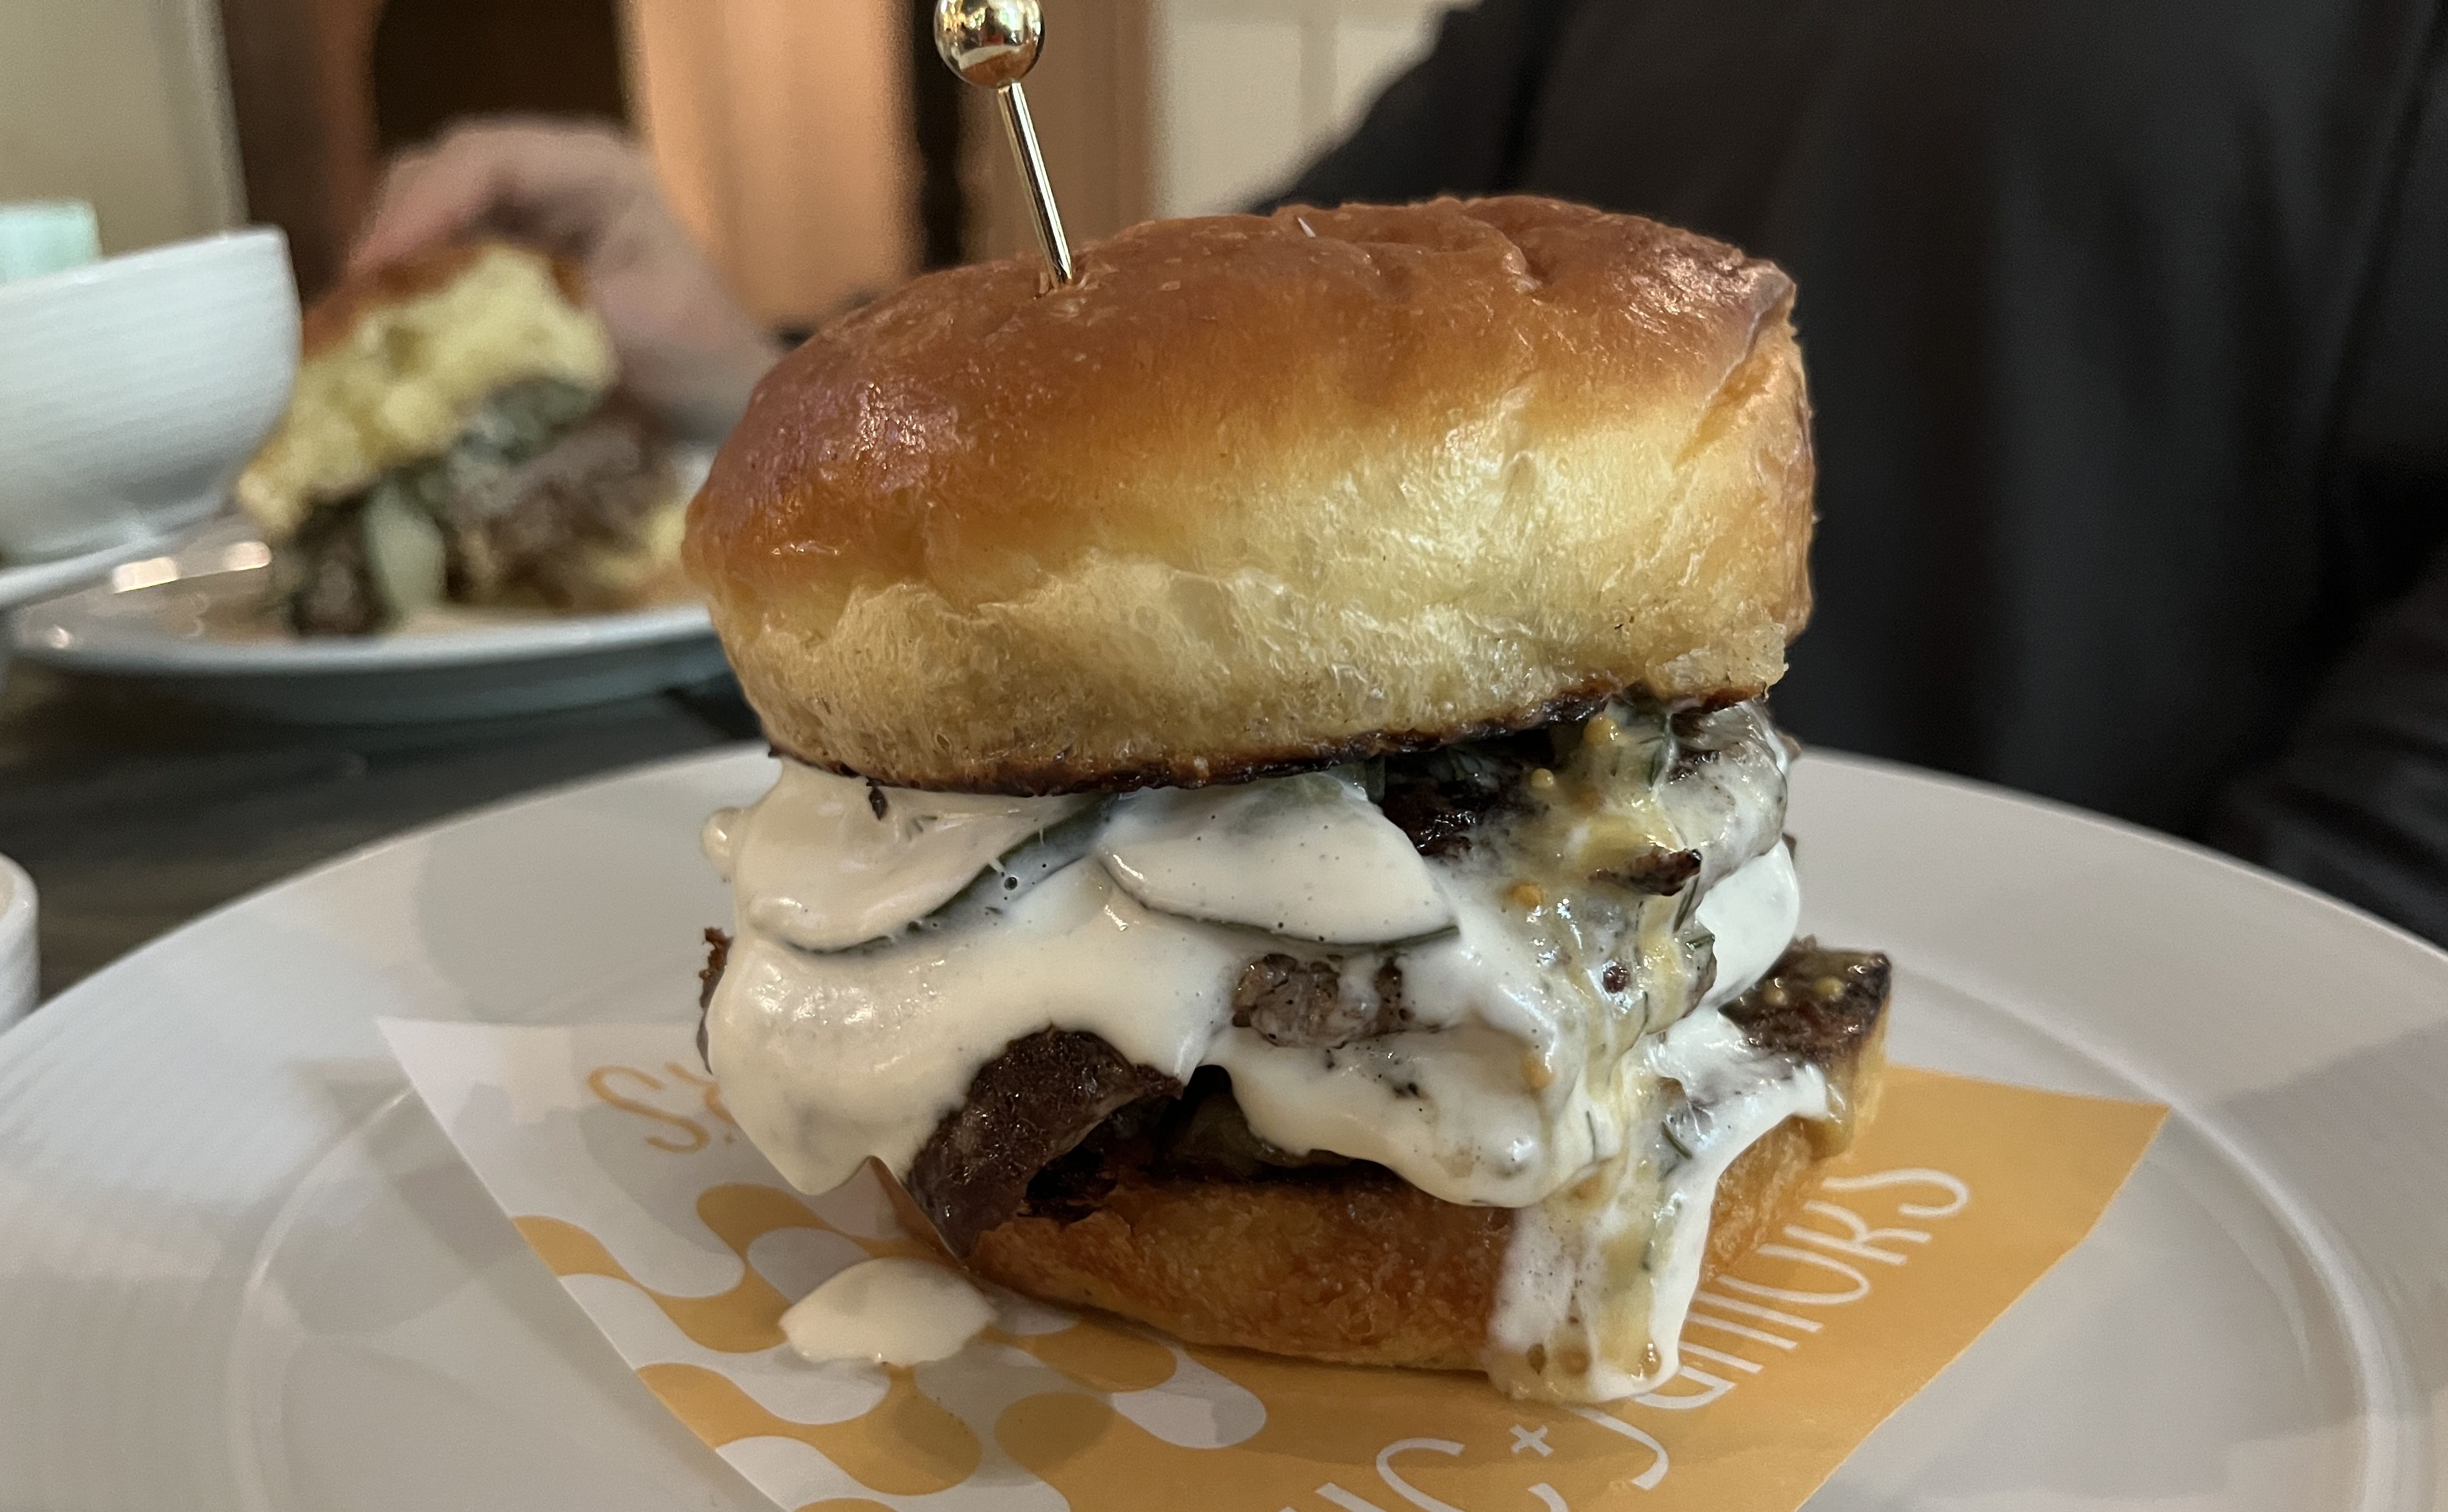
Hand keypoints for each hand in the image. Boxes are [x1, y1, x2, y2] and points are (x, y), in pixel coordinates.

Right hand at [351, 117, 783, 441]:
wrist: (727, 395)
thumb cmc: (700, 358)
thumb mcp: (633, 336)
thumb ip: (542, 324)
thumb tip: (446, 340)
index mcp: (595, 169)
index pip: (484, 161)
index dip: (420, 209)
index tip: (373, 267)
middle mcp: (551, 172)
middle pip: (438, 176)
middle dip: (391, 237)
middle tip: (353, 308)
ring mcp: (524, 208)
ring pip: (425, 212)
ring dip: (391, 266)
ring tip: (360, 323)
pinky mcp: (505, 251)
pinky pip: (437, 253)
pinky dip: (409, 289)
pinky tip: (387, 330)